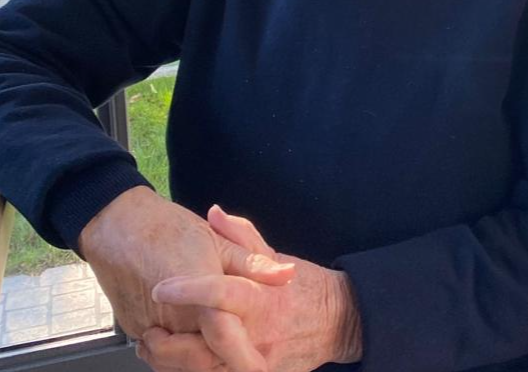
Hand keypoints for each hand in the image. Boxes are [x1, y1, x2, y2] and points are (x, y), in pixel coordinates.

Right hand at [78, 187, 293, 369]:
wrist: (116, 224)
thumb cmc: (166, 228)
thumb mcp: (216, 240)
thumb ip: (253, 263)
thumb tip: (287, 276)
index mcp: (201, 295)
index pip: (227, 339)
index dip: (246, 360)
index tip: (262, 368)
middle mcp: (175, 319)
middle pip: (203, 361)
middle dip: (224, 363)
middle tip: (245, 359)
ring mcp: (151, 329)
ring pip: (179, 363)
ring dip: (196, 361)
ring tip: (216, 349)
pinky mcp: (135, 331)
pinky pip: (158, 354)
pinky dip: (173, 354)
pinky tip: (186, 339)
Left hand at [138, 205, 361, 371]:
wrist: (338, 322)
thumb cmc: (303, 285)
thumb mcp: (274, 253)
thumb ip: (240, 236)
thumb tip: (213, 212)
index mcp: (262, 298)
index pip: (223, 294)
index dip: (190, 290)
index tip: (161, 288)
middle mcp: (258, 335)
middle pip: (206, 349)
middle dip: (169, 346)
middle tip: (148, 331)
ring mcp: (258, 363)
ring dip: (172, 364)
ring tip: (151, 347)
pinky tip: (174, 362)